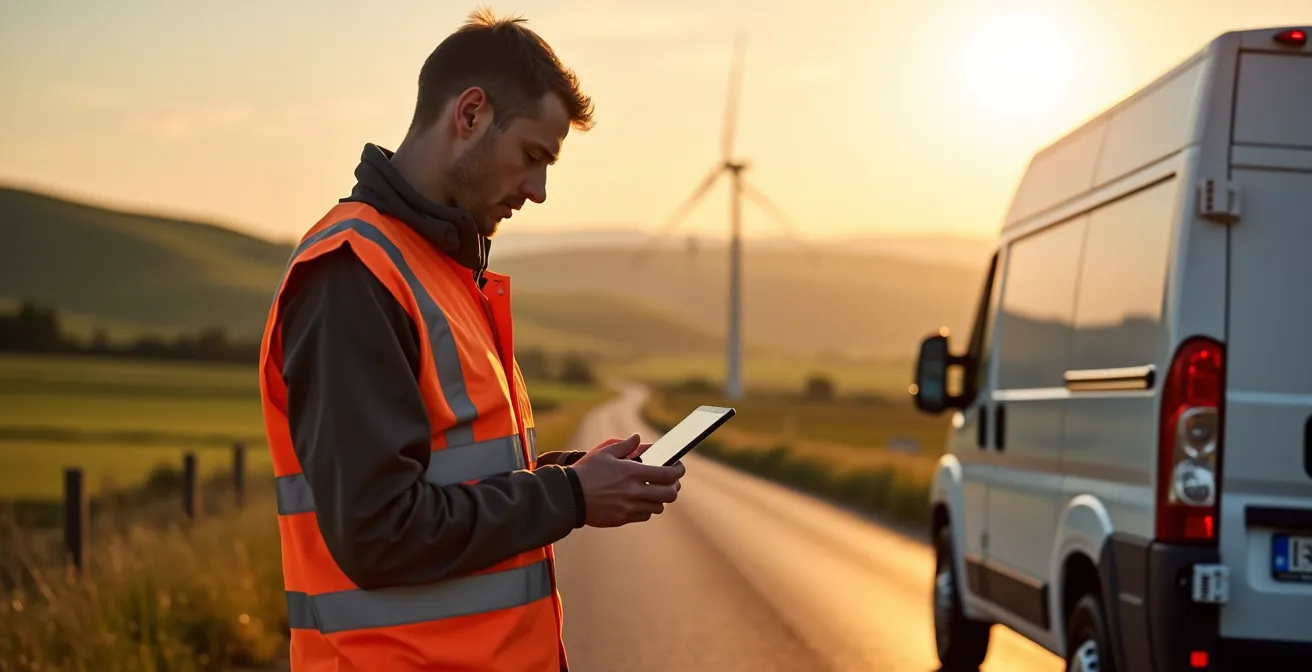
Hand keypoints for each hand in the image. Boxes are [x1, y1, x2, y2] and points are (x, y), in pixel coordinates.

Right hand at [570, 434, 684, 527]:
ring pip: (658, 507)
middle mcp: (634, 491)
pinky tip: (640, 501)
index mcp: (632, 472)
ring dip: (660, 499)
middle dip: (674, 487)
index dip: (678, 470)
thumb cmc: (586, 472)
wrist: (569, 496)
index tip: (679, 467)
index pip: (667, 474)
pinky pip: (644, 516)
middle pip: (669, 494)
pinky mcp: (622, 518)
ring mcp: (629, 507)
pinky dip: (646, 509)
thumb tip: (637, 438)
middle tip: (671, 482)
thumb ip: (625, 445)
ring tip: (655, 491)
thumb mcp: (605, 453)